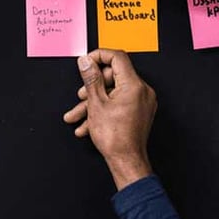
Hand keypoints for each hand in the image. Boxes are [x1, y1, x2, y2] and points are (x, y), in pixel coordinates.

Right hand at [62, 50, 155, 190]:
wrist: (126, 161)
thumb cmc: (114, 137)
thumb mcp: (96, 103)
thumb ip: (90, 78)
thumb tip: (86, 61)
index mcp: (134, 85)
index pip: (117, 57)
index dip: (99, 56)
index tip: (86, 62)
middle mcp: (142, 91)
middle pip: (114, 75)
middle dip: (93, 85)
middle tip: (80, 94)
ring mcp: (142, 102)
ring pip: (113, 93)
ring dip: (93, 102)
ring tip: (76, 115)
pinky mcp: (139, 112)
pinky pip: (118, 103)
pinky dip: (103, 109)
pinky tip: (87, 123)